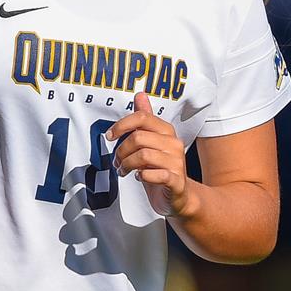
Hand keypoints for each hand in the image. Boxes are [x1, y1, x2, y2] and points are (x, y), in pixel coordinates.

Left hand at [109, 93, 194, 216]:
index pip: (142, 117)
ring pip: (143, 156)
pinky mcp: (176, 181)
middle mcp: (174, 144)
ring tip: (124, 171)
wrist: (179, 196)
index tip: (110, 136)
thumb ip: (145, 120)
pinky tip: (140, 177)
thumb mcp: (151, 142)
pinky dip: (143, 176)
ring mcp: (177, 162)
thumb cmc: (161, 168)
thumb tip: (140, 95)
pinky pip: (156, 174)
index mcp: (166, 131)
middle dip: (121, 151)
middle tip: (117, 161)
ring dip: (127, 164)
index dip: (122, 125)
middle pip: (138, 138)